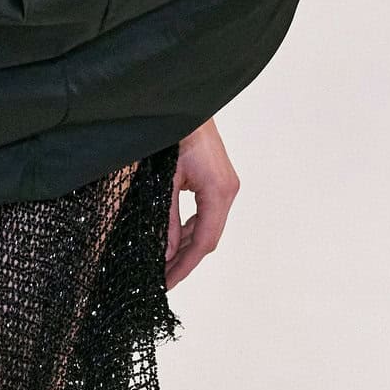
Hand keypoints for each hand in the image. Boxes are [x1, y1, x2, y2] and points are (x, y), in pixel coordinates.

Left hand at [164, 117, 238, 290]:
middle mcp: (227, 191)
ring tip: (164, 265)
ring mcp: (224, 186)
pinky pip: (205, 213)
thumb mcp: (165, 182)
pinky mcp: (217, 181)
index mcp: (219, 191)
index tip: (167, 283)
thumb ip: (167, 219)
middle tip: (162, 279)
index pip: (204, 241)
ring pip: (207, 227)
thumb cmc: (172, 135)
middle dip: (184, 260)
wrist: (181, 106)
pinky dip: (190, 229)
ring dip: (186, 246)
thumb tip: (166, 252)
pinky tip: (174, 240)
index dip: (185, 266)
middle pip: (208, 238)